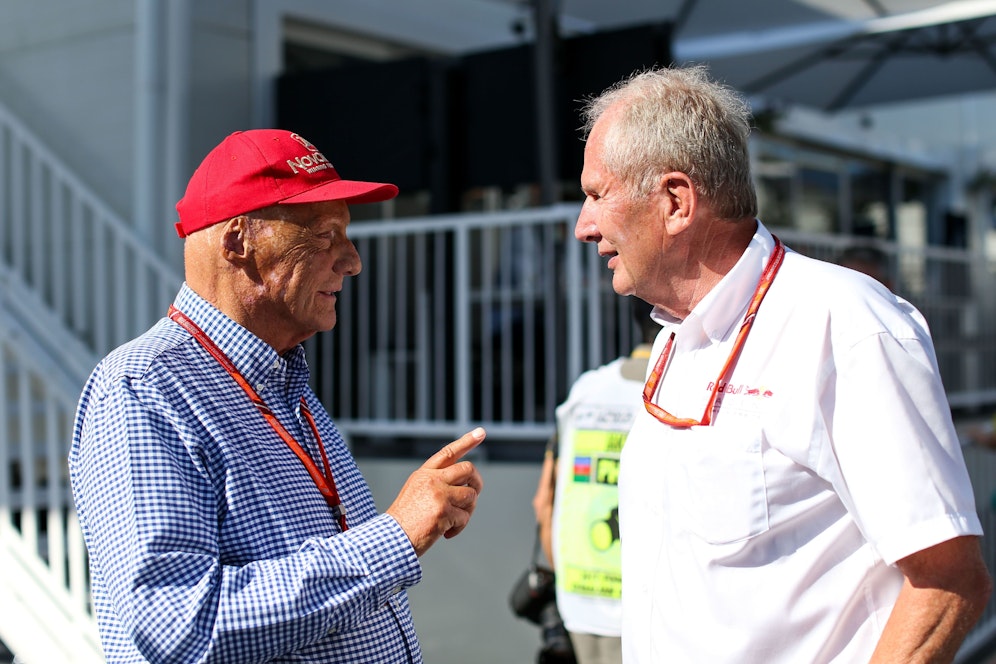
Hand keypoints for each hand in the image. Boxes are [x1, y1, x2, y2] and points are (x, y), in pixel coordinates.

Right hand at [386, 427, 485, 556]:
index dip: (467, 441)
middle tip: (473, 497)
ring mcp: (439, 495)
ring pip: (471, 495)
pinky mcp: (444, 512)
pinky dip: (459, 527)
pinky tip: (446, 533)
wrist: (391, 538)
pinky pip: (465, 517)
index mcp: (425, 473)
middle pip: (468, 470)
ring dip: (468, 510)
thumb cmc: (405, 519)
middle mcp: (432, 480)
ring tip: (454, 521)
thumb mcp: (416, 491)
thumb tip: (467, 485)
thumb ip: (437, 483)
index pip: (449, 452)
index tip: (481, 432)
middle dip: (477, 483)